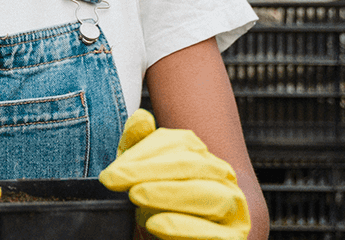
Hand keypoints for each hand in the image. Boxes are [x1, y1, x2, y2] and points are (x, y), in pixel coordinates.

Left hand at [98, 109, 248, 239]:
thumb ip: (139, 147)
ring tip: (136, 196)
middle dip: (150, 170)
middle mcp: (223, 179)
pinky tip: (156, 224)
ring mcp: (234, 209)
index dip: (143, 153)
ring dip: (170, 194)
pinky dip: (185, 227)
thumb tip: (141, 118)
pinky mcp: (234, 239)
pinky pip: (215, 233)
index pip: (179, 144)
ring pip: (212, 196)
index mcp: (203, 157)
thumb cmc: (161, 208)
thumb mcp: (142, 176)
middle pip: (193, 166)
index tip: (110, 172)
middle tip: (116, 180)